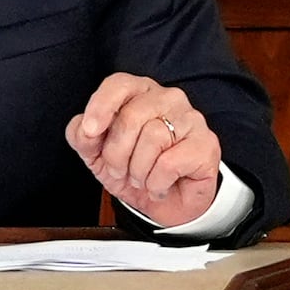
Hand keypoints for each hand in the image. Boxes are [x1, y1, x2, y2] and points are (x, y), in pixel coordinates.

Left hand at [68, 72, 224, 226]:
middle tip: (119, 171)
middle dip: (117, 153)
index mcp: (140, 94)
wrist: (168, 205)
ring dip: (138, 171)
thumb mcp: (98, 156)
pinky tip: (158, 186)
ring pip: (153, 137)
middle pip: (131, 116)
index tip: (91, 131)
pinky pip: (169, 162)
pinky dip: (156, 182)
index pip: (120, 84)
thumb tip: (84, 128)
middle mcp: (167, 99)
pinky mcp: (206, 144)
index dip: (102, 105)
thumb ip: (83, 138)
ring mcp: (191, 119)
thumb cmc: (136, 172)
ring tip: (141, 179)